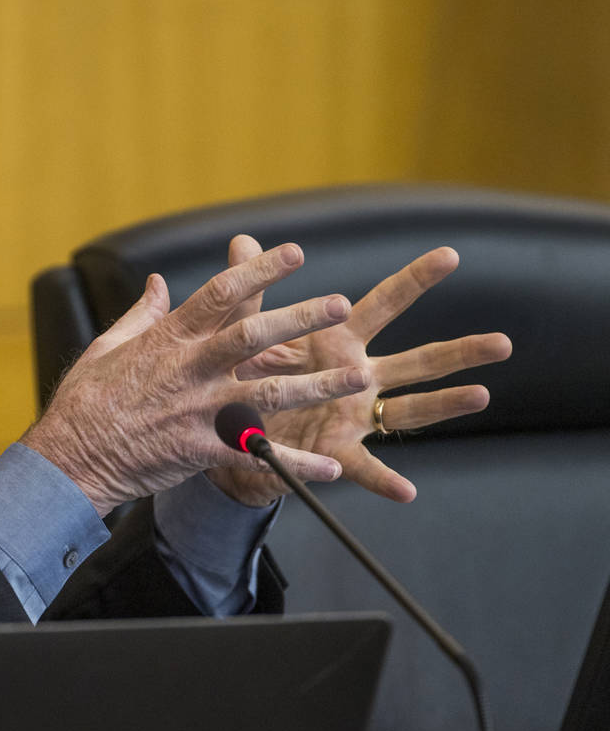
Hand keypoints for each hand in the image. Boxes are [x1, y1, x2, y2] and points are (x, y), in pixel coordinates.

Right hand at [22, 243, 371, 516]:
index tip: (293, 253)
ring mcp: (197, 411)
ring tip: (357, 377)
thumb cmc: (85, 400)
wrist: (68, 457)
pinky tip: (330, 469)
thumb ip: (143, 314)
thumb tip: (159, 282)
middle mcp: (188, 369)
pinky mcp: (200, 450)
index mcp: (168, 339)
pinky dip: (295, 464)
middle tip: (340, 304)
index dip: (259, 270)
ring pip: (267, 394)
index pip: (220, 294)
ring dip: (315, 385)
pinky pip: (256, 456)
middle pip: (252, 336)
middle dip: (299, 318)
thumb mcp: (108, 345)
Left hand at [205, 235, 512, 506]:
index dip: (415, 279)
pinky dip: (384, 479)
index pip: (383, 303)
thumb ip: (248, 287)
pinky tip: (407, 491)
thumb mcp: (247, 331)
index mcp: (339, 341)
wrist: (227, 430)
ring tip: (481, 395)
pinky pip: (363, 467)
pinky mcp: (335, 451)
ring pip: (409, 409)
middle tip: (503, 343)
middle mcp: (359, 378)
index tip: (450, 255)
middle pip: (419, 361)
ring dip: (445, 404)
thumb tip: (244, 239)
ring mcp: (354, 416)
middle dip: (460, 351)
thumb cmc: (247, 374)